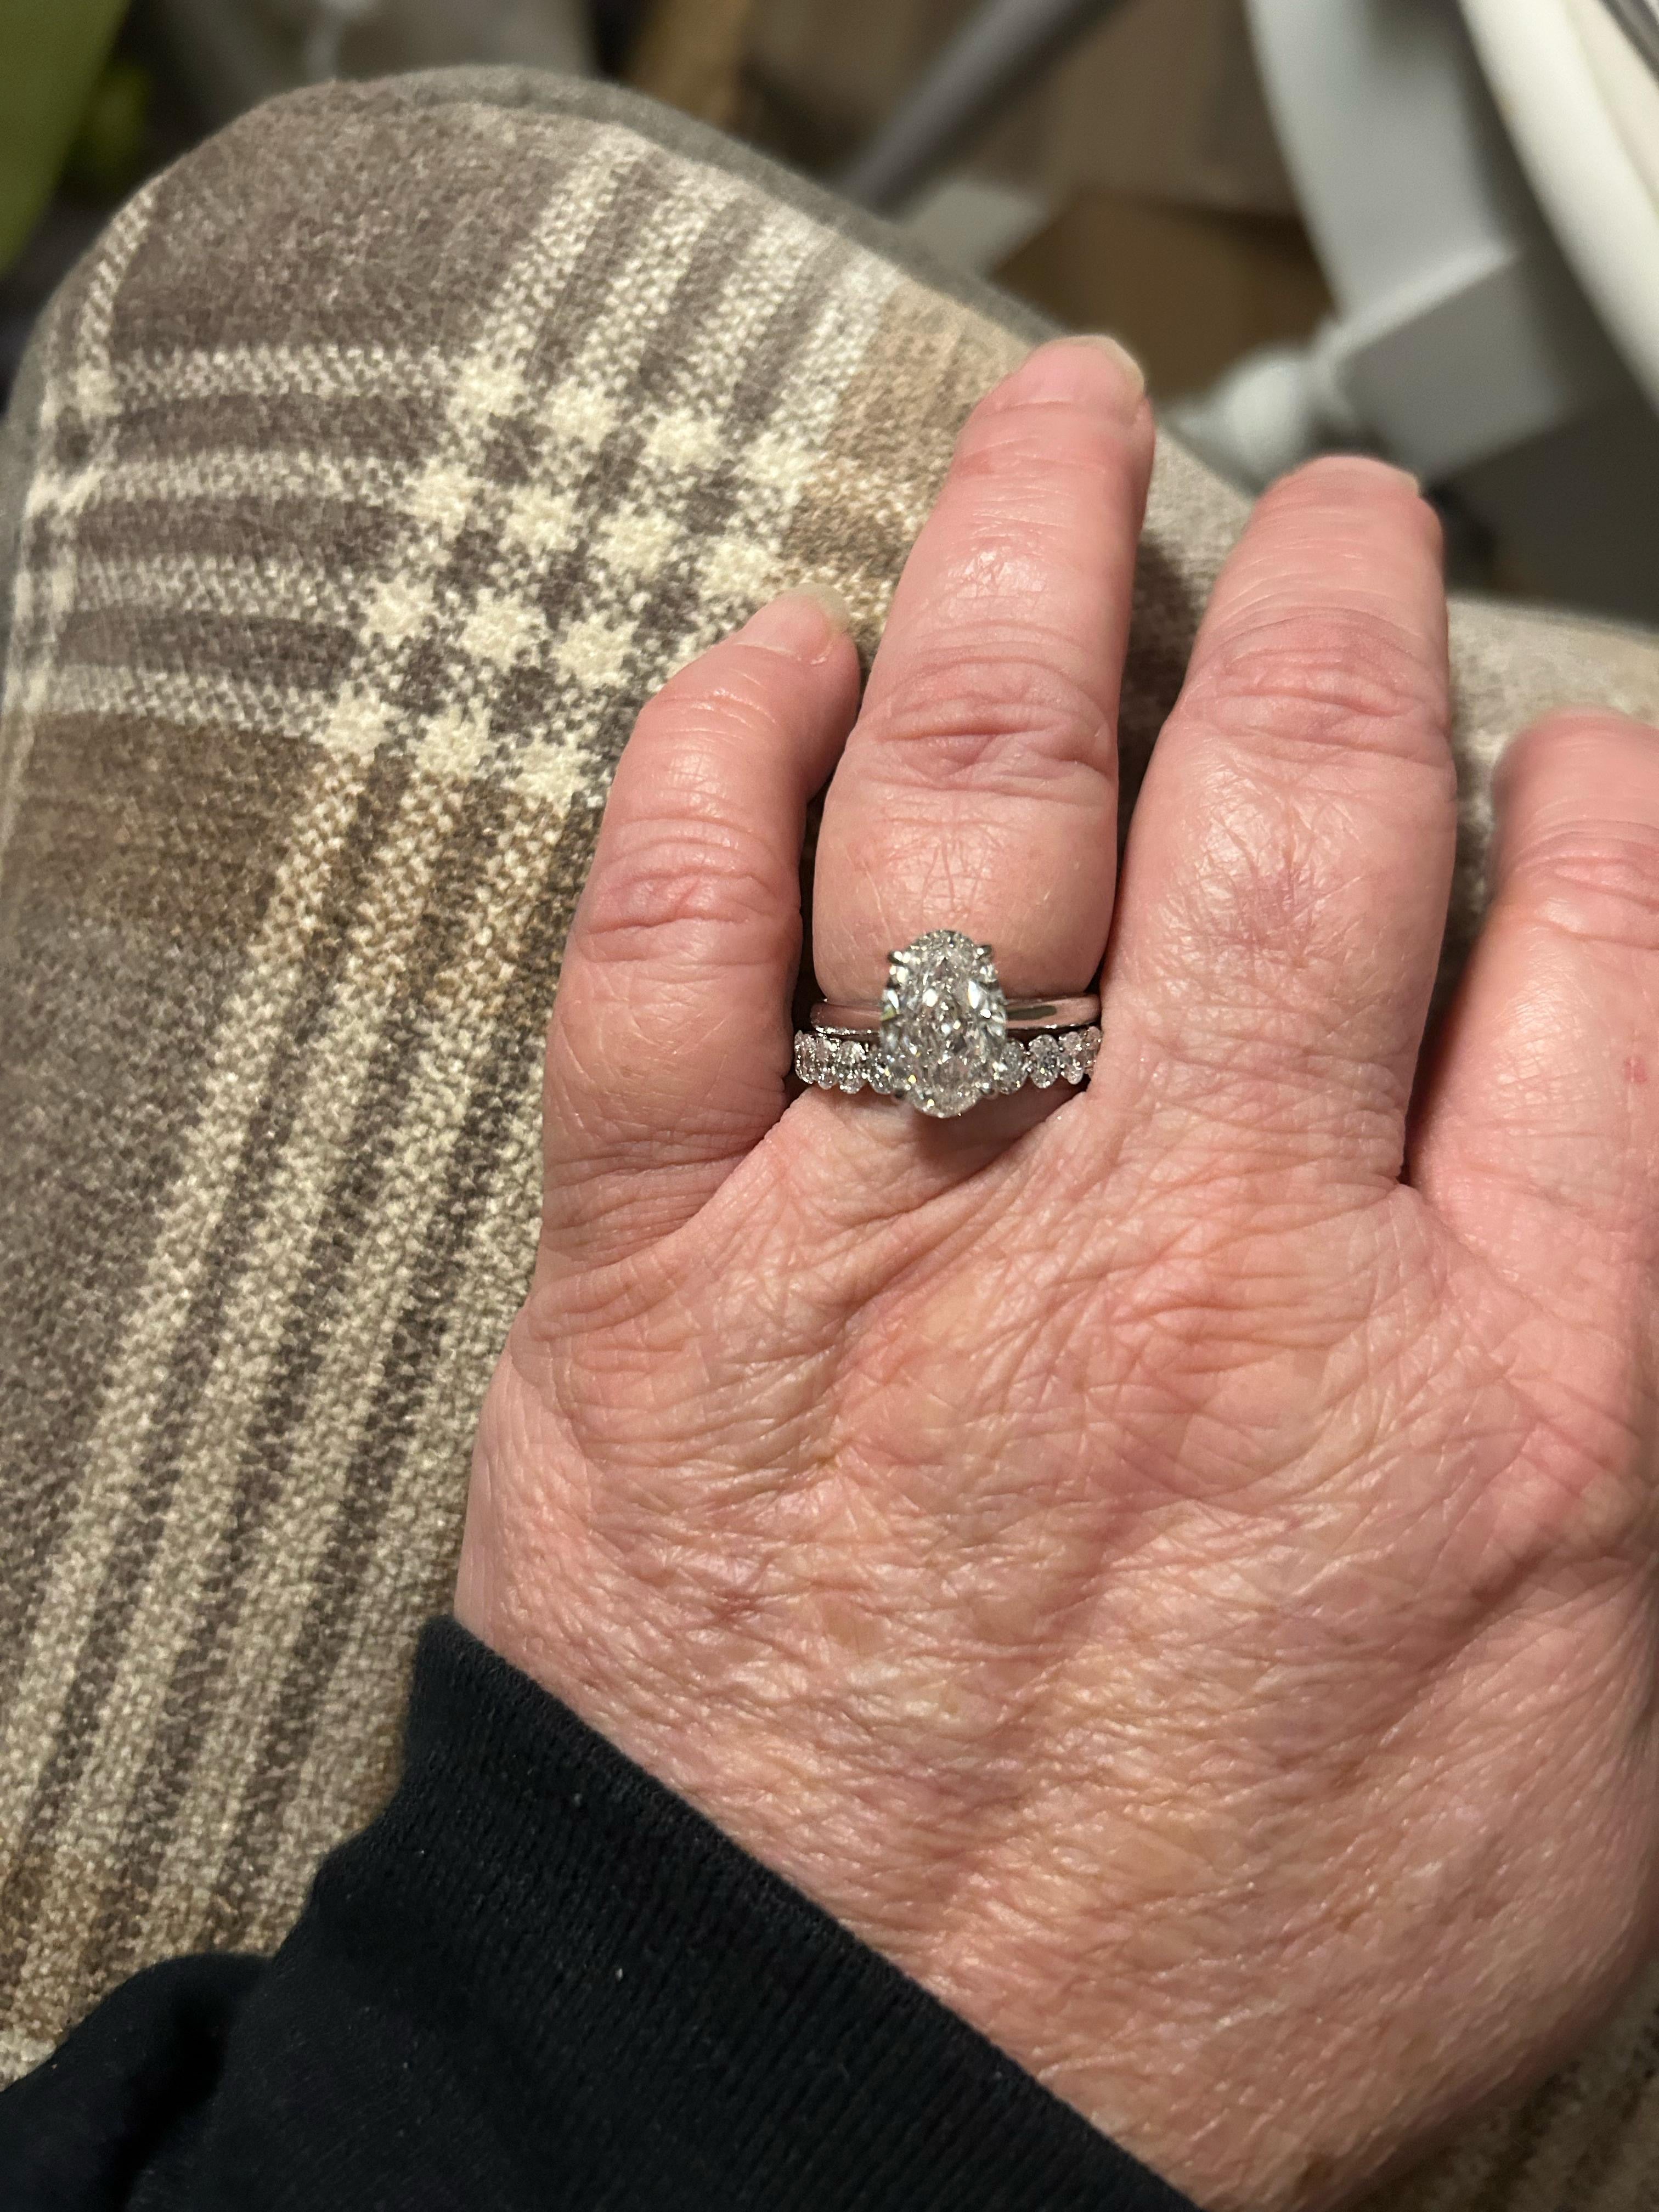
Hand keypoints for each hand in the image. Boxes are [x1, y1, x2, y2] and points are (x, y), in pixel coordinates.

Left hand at [455, 338, 1658, 2209]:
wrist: (852, 2118)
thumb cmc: (1220, 1970)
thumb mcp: (1566, 1748)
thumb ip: (1611, 1413)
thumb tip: (1604, 1137)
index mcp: (1483, 1397)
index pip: (1598, 964)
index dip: (1591, 804)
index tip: (1559, 755)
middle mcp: (1210, 1267)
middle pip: (1306, 805)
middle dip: (1333, 602)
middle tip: (1323, 523)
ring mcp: (910, 1249)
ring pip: (984, 785)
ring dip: (1032, 557)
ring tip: (1058, 423)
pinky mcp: (654, 1279)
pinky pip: (667, 935)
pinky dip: (712, 755)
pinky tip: (778, 660)